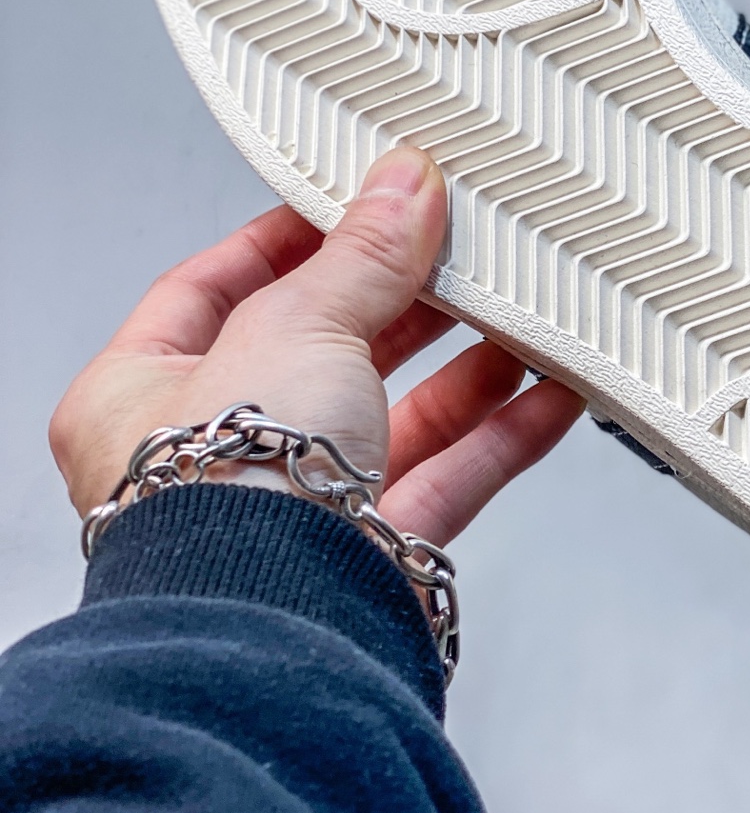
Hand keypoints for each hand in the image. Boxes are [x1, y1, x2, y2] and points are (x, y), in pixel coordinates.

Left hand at [50, 147, 585, 545]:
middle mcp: (210, 458)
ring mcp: (294, 511)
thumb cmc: (223, 494)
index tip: (354, 206)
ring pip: (392, 418)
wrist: (274, 623)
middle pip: (319, 351)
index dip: (287, 241)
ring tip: (518, 312)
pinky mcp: (368, 557)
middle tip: (453, 252)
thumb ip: (363, 254)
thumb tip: (403, 190)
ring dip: (463, 366)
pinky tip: (548, 393)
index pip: (212, 289)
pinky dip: (501, 435)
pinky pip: (446, 479)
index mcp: (139, 394)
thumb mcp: (296, 324)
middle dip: (397, 302)